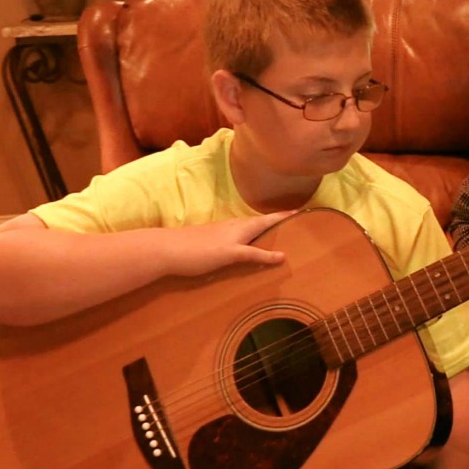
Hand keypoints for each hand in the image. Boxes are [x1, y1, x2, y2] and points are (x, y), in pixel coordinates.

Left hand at [170, 211, 291, 276]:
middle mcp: (234, 226)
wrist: (167, 250)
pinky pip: (239, 238)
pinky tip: (246, 246)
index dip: (285, 216)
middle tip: (294, 224)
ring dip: (264, 230)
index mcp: (242, 227)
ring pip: (249, 229)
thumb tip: (283, 256)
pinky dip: (250, 240)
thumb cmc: (199, 251)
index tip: (302, 211)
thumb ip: (256, 254)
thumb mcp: (232, 254)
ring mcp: (223, 233)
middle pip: (260, 223)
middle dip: (277, 222)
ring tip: (276, 235)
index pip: (269, 219)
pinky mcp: (214, 241)